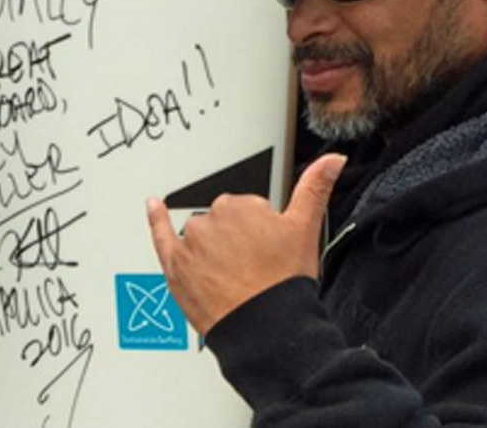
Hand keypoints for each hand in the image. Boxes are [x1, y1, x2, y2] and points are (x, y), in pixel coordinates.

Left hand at [147, 154, 345, 333]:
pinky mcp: (174, 265)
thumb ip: (315, 188)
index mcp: (240, 205)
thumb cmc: (283, 283)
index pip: (248, 211)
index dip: (260, 234)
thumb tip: (333, 159)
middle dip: (236, 242)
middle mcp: (210, 219)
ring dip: (213, 251)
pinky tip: (154, 206)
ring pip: (201, 237)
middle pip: (223, 224)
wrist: (264, 327)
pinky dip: (156, 220)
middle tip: (254, 269)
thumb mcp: (306, 229)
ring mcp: (190, 243)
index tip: (267, 252)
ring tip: (234, 278)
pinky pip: (161, 236)